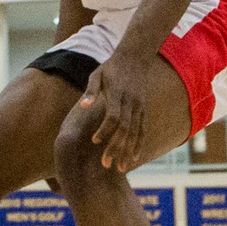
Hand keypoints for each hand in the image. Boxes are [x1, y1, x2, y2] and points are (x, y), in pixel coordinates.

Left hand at [81, 51, 156, 170]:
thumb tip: (82, 106)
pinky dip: (139, 144)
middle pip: (125, 129)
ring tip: (121, 168)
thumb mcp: (97, 74)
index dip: (104, 130)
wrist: (135, 57)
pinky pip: (143, 130)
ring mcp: (140, 107)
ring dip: (128, 151)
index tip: (94, 141)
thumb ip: (91, 91)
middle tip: (105, 164)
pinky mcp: (144, 109)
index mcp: (118, 93)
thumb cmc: (111, 67)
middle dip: (116, 148)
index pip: (113, 116)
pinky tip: (134, 158)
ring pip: (135, 133)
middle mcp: (131, 102)